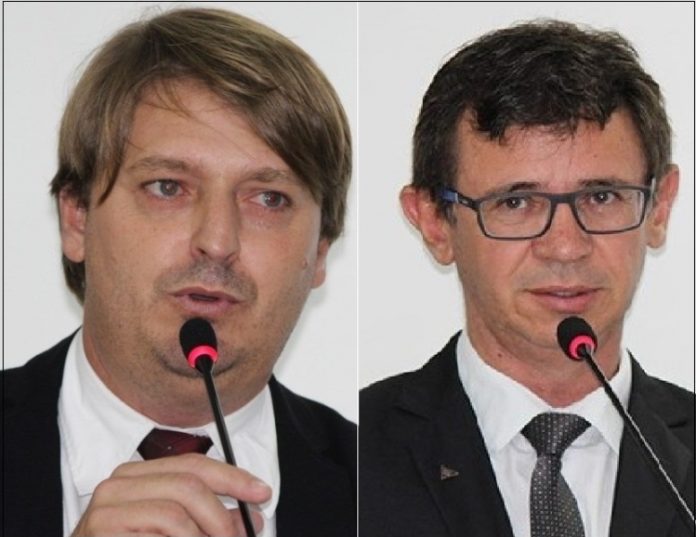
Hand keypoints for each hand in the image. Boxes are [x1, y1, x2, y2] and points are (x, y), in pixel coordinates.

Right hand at [70, 453, 269, 536]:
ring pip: (175, 514)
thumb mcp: (173, 531)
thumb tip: (249, 518)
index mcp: (137, 475)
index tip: (262, 493)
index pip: (194, 465)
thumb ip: (206, 520)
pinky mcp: (102, 531)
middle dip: (222, 516)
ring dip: (205, 536)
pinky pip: (158, 534)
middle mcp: (119, 483)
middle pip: (189, 485)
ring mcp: (106, 509)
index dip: (234, 477)